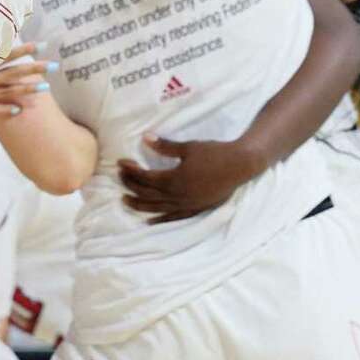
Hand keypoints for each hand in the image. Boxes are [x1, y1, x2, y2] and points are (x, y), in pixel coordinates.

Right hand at [0, 42, 53, 120]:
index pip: (3, 54)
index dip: (22, 50)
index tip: (40, 45)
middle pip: (11, 73)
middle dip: (34, 69)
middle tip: (55, 65)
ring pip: (5, 92)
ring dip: (26, 90)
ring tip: (46, 88)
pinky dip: (5, 109)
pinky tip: (20, 110)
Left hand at [117, 135, 259, 223]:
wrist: (240, 165)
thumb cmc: (215, 153)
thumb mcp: (189, 147)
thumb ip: (165, 146)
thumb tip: (145, 138)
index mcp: (174, 179)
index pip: (145, 177)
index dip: (131, 171)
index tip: (120, 164)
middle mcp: (177, 195)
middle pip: (147, 193)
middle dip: (131, 185)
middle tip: (119, 178)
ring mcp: (186, 204)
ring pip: (156, 208)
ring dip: (139, 205)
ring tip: (125, 201)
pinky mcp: (195, 208)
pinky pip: (174, 217)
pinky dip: (160, 219)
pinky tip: (149, 221)